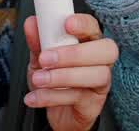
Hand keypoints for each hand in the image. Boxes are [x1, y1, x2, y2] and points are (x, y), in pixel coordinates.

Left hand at [23, 14, 118, 130]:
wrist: (57, 115)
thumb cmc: (54, 81)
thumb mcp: (41, 60)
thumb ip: (38, 42)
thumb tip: (32, 23)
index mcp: (88, 42)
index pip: (93, 27)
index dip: (83, 24)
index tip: (66, 24)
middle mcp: (100, 60)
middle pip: (106, 50)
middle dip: (75, 53)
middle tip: (46, 59)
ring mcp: (100, 83)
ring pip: (97, 75)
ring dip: (63, 76)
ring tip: (39, 79)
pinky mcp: (94, 103)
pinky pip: (79, 97)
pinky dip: (52, 97)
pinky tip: (35, 97)